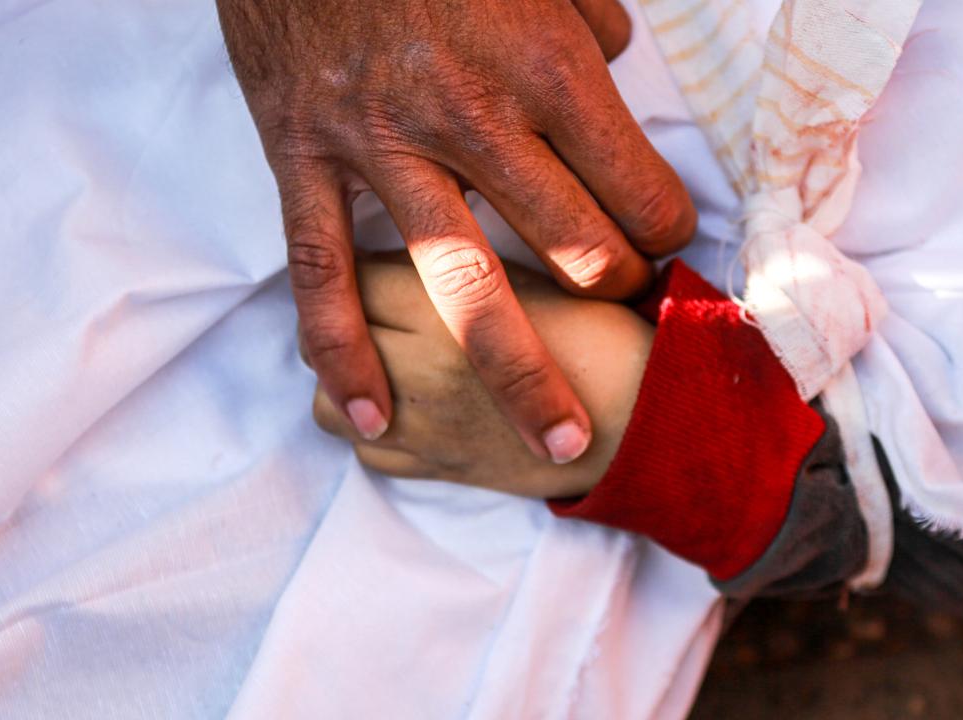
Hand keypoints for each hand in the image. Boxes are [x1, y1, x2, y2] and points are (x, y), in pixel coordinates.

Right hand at [218, 0, 694, 463]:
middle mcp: (472, 119)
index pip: (638, 193)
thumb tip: (616, 61)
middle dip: (615, 292)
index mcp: (545, 67)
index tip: (664, 242)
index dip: (667, 232)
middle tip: (620, 303)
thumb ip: (589, 23)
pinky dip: (345, 354)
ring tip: (559, 444)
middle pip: (575, 251)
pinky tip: (374, 415)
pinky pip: (323, 277)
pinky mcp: (302, 159)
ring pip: (465, 288)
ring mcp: (381, 148)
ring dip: (523, 375)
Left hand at [309, 254, 650, 497]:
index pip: (352, 274)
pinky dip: (373, 430)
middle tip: (374, 301)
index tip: (380, 258)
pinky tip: (411, 406)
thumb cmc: (597, 332)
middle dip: (339, 317)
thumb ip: (455, 255)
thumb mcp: (525, 270)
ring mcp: (416, 427)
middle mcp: (414, 369)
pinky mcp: (431, 470)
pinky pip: (365, 451)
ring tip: (386, 360)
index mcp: (439, 307)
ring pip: (325, 403)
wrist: (642, 418)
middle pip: (320, 337)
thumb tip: (402, 239)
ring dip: (341, 381)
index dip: (361, 261)